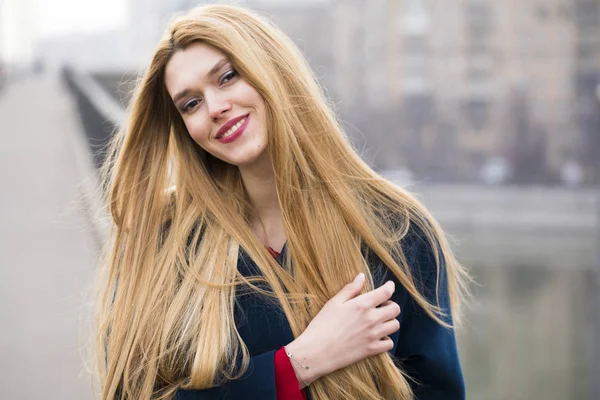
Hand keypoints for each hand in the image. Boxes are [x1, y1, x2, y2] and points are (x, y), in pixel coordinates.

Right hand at [285, 273, 400, 386]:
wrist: (316, 351)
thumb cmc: (322, 325)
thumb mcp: (334, 303)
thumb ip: (350, 289)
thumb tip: (362, 276)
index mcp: (362, 304)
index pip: (386, 292)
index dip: (390, 287)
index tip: (389, 285)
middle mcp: (371, 319)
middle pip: (395, 309)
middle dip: (391, 304)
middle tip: (382, 305)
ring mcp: (373, 335)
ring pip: (395, 325)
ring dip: (390, 321)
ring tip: (380, 321)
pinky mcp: (372, 350)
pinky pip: (389, 343)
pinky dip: (386, 339)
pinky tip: (377, 336)